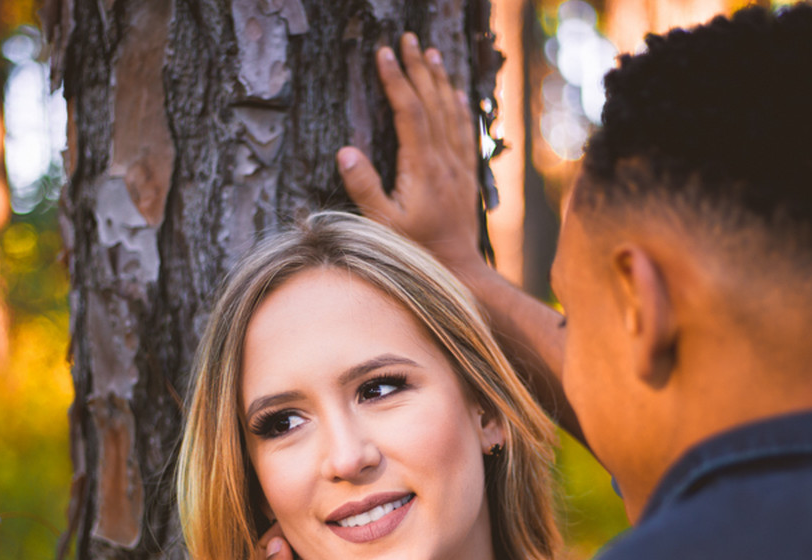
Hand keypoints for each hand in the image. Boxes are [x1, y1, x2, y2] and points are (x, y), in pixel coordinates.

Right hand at [338, 33, 487, 279]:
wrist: (458, 270)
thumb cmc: (414, 252)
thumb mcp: (380, 225)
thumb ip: (364, 188)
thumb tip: (345, 151)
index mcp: (423, 167)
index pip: (409, 112)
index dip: (396, 80)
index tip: (385, 53)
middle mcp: (444, 160)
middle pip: (432, 103)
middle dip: (418, 68)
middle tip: (408, 39)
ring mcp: (458, 166)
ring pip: (451, 113)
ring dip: (440, 80)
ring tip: (431, 53)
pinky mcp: (466, 176)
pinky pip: (465, 132)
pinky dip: (459, 108)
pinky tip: (456, 94)